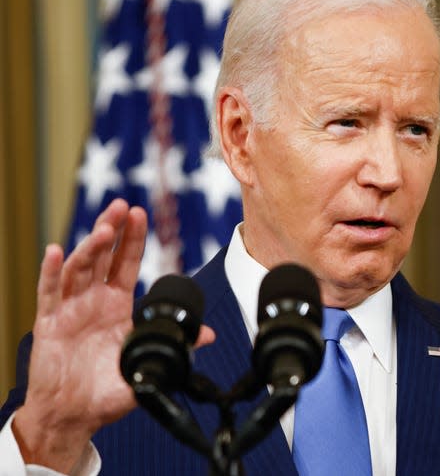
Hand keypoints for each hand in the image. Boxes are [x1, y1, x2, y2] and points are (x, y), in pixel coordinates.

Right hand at [11, 199, 214, 471]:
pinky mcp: (49, 324)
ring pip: (79, 269)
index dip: (132, 239)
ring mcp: (70, 309)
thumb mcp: (147, 363)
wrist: (75, 415)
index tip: (139, 212)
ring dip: (90, 247)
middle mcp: (93, 301)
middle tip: (121, 206)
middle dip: (111, 230)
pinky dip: (51, 272)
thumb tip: (208, 334)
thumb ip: (175, 345)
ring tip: (104, 229)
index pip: (126, 263)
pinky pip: (49, 294)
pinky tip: (55, 251)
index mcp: (117, 306)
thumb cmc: (108, 389)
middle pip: (102, 257)